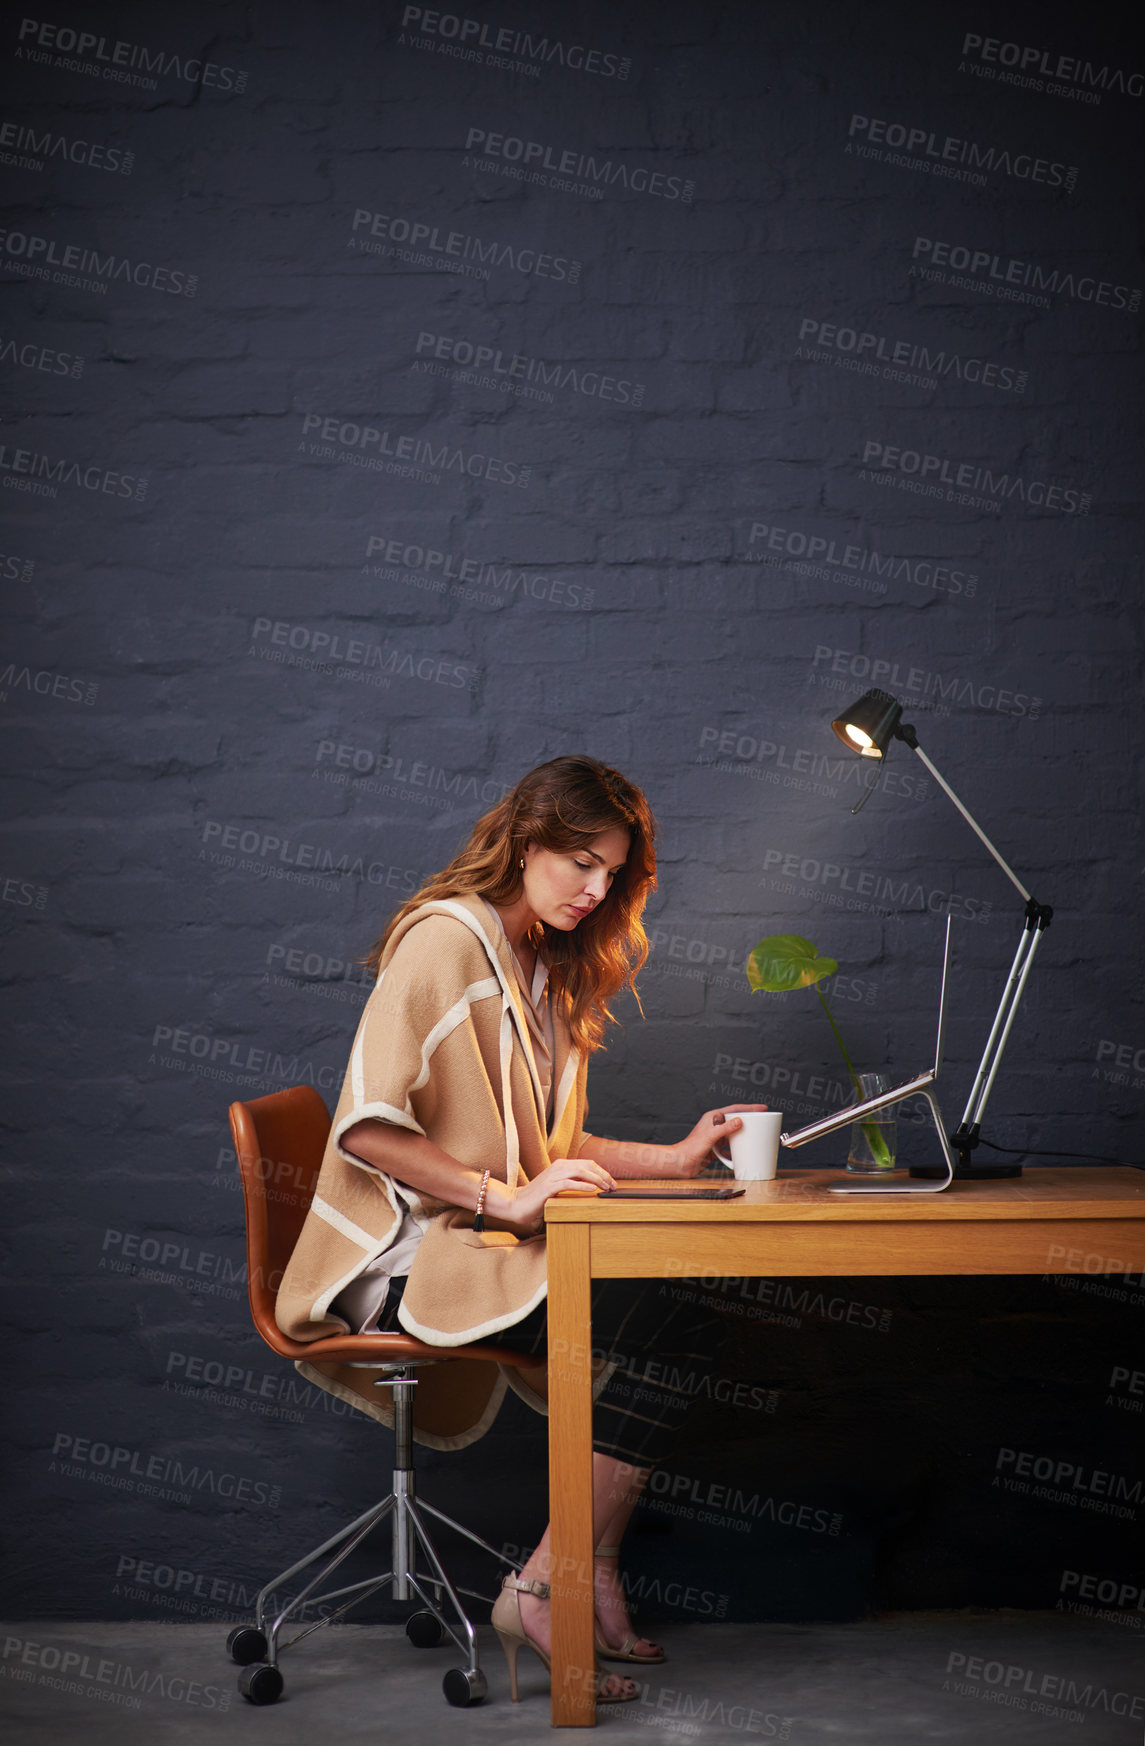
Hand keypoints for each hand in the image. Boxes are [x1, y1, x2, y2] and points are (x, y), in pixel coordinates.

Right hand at [487, 1156, 616, 1235]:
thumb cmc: (537, 1198)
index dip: (602, 1172)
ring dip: (597, 1179)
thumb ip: (571, 1182)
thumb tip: (591, 1185)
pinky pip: (569, 1183)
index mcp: (561, 1165)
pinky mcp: (548, 1187)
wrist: (516, 1203)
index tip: (612, 1182)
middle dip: (604, 1175)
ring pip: (580, 1172)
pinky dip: (582, 1185)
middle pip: (587, 1165)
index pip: (588, 1163)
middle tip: (614, 1186)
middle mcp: (558, 1167)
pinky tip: (592, 1190)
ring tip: (606, 1188)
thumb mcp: (556, 1186)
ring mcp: (553, 1176)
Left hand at [670, 1104, 772, 1176]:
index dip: (749, 1108)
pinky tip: (742, 1155)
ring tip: (754, 1139)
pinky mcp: (715, 1150)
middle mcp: (714, 1126)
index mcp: (713, 1118)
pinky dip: (736, 1152)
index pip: (734, 1109)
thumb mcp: (710, 1136)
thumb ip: (725, 1128)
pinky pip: (730, 1149)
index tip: (762, 1108)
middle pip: (736, 1121)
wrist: (681, 1163)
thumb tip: (739, 1121)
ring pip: (733, 1135)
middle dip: (749, 1122)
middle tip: (762, 1123)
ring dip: (743, 1138)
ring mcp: (715, 1138)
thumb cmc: (690, 1148)